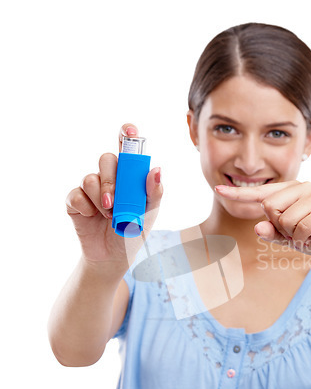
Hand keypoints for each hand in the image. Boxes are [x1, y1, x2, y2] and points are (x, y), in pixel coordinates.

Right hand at [65, 123, 162, 266]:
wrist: (114, 258)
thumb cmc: (134, 233)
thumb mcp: (149, 215)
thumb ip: (154, 193)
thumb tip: (157, 169)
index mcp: (129, 178)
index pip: (127, 149)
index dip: (127, 135)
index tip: (130, 130)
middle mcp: (110, 179)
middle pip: (106, 159)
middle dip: (111, 180)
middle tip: (115, 202)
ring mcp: (91, 189)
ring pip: (90, 177)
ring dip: (100, 198)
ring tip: (108, 215)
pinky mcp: (75, 201)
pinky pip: (76, 194)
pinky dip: (86, 208)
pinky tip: (92, 218)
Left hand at [215, 180, 310, 265]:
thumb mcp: (288, 238)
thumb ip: (272, 233)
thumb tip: (258, 227)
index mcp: (289, 191)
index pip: (259, 193)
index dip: (238, 193)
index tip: (217, 188)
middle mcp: (302, 187)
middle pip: (269, 208)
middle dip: (280, 227)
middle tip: (298, 233)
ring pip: (285, 219)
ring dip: (294, 235)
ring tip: (308, 235)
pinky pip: (301, 227)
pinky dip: (304, 239)